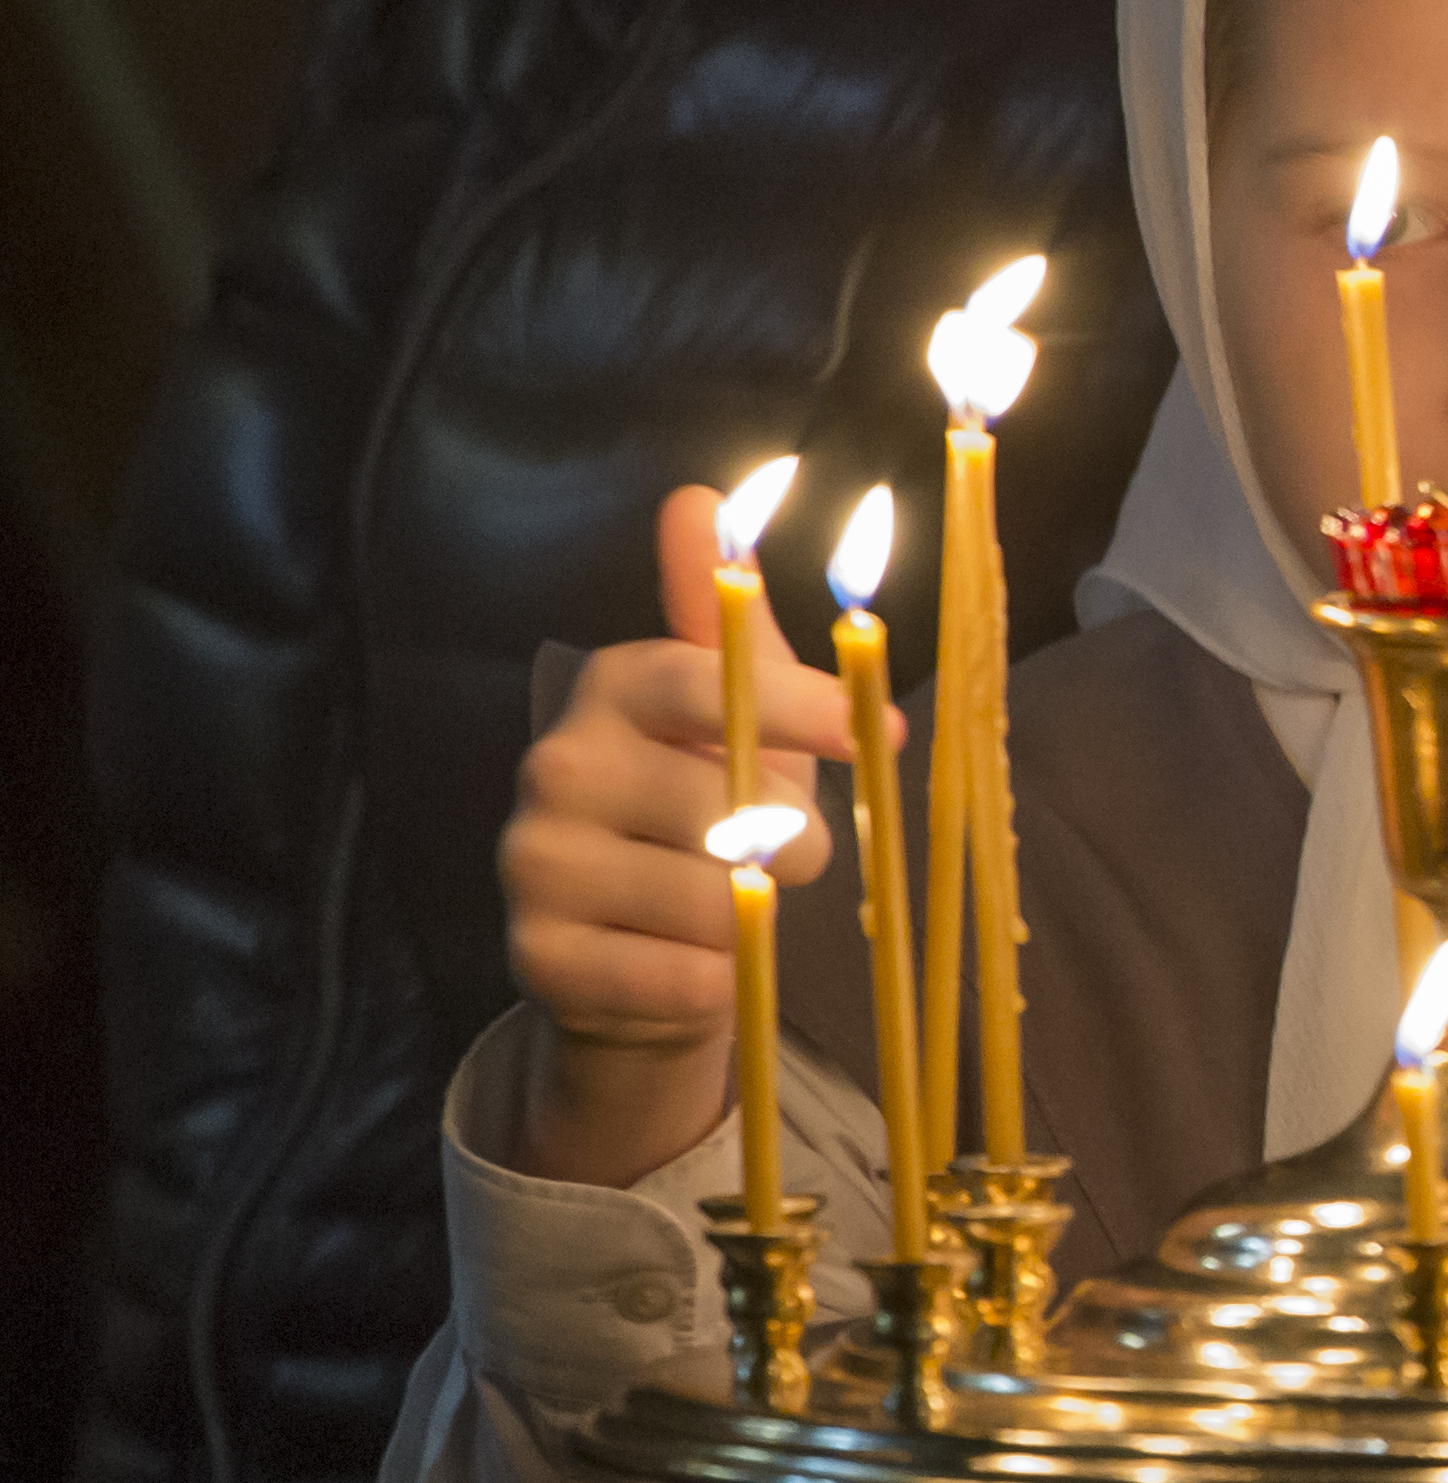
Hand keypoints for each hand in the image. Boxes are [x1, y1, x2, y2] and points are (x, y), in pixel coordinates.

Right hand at [504, 484, 847, 1185]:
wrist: (635, 963)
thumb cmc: (706, 821)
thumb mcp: (733, 718)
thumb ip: (730, 624)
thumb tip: (697, 498)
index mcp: (609, 691)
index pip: (707, 680)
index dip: (802, 708)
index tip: (880, 732)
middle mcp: (553, 765)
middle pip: (727, 805)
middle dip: (793, 845)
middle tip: (779, 858)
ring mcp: (532, 862)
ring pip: (712, 899)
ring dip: (751, 921)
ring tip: (723, 913)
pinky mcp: (535, 958)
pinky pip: (681, 977)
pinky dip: (713, 983)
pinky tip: (686, 967)